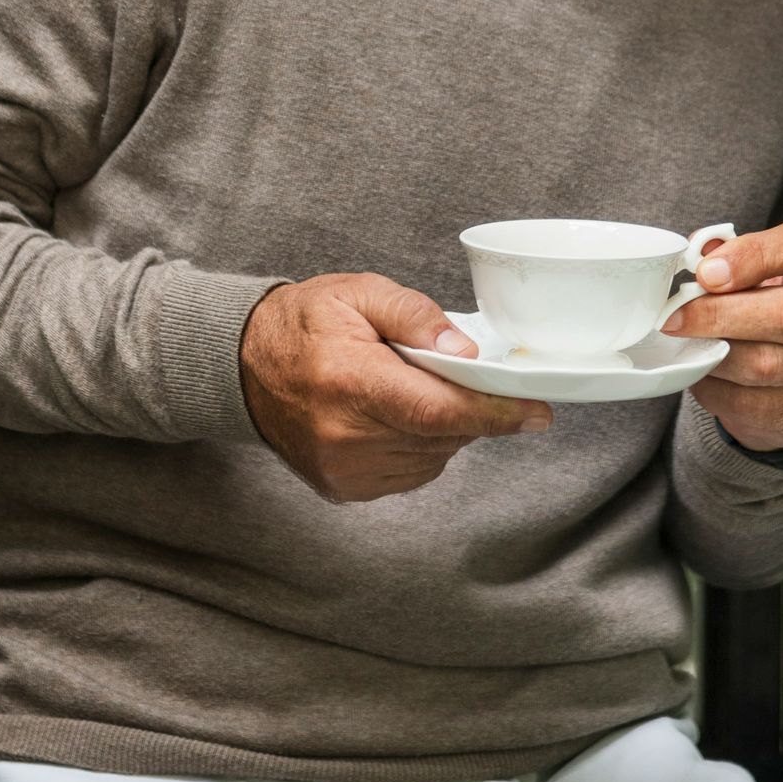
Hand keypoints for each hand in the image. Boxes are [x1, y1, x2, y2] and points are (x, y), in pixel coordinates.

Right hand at [239, 275, 550, 502]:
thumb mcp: (359, 292)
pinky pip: (410, 472)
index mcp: (348, 381)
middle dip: (469, 407)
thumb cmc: (305, 323)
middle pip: (442, 434)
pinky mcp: (344, 489)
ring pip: (433, 457)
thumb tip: (465, 352)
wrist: (245, 367)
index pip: (437, 409)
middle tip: (465, 374)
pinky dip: (422, 445)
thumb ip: (415, 315)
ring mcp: (343, 470)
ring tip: (415, 388)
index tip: (537, 412)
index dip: (494, 413)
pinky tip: (399, 414)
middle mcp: (344, 436)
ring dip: (444, 427)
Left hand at [664, 221, 782, 450]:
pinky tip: (704, 371)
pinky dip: (718, 388)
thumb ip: (733, 255)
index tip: (706, 272)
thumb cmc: (781, 299)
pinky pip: (756, 404)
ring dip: (715, 354)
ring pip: (767, 365)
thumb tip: (695, 254)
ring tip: (686, 343)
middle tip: (675, 317)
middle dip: (721, 314)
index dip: (753, 257)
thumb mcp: (767, 267)